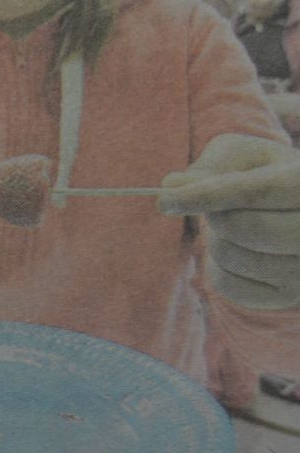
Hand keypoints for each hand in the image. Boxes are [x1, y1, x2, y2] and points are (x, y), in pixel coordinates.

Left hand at [159, 134, 299, 309]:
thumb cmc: (266, 176)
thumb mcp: (244, 157)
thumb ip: (209, 166)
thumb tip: (172, 185)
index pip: (253, 192)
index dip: (204, 195)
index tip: (164, 200)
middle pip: (240, 227)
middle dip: (214, 215)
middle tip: (218, 208)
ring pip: (230, 256)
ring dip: (216, 239)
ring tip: (238, 227)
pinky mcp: (291, 295)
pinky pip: (228, 285)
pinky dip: (218, 266)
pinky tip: (239, 252)